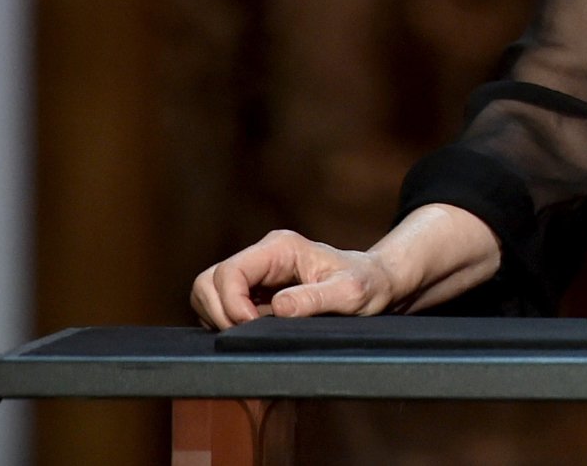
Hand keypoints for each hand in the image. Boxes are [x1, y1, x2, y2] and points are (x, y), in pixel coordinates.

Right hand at [190, 229, 397, 329]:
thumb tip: (278, 309)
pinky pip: (221, 308)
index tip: (251, 327)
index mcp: (280, 249)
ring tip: (250, 337)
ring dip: (219, 320)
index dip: (230, 304)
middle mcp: (263, 257)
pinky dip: (226, 324)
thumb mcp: (350, 293)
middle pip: (209, 282)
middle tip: (245, 337)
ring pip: (209, 294)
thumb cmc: (368, 285)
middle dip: (218, 313)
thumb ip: (316, 298)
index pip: (229, 272)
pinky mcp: (254, 294)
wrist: (377, 285)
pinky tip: (253, 336)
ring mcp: (256, 275)